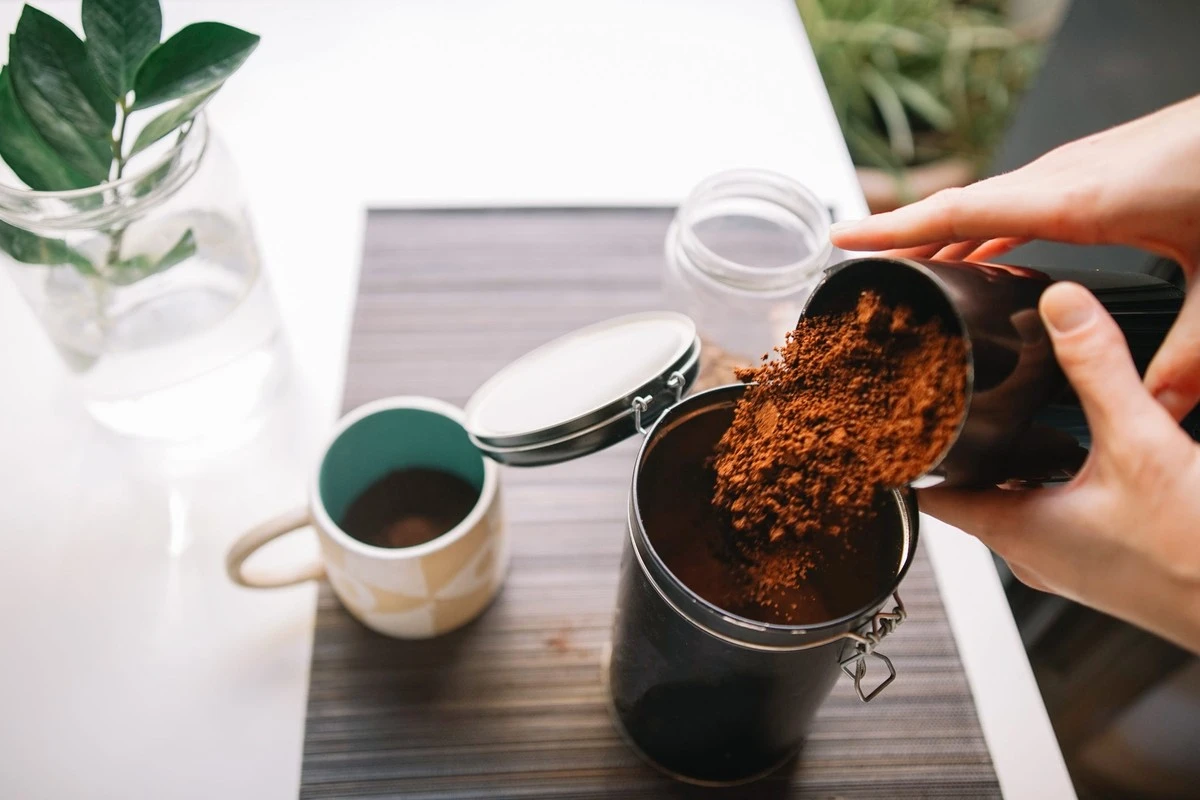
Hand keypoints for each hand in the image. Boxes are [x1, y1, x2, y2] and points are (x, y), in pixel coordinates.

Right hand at [830, 94, 1199, 420]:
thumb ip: (1187, 350)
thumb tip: (1160, 408)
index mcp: (1075, 201)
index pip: (960, 212)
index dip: (896, 229)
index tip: (843, 240)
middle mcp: (1063, 178)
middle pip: (957, 209)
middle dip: (900, 238)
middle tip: (854, 270)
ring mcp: (1074, 170)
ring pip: (984, 204)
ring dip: (939, 236)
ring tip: (906, 275)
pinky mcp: (1091, 172)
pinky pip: (1015, 202)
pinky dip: (982, 229)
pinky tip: (981, 259)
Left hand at [920, 283, 1199, 653]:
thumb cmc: (1197, 558)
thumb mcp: (1141, 444)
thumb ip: (1098, 370)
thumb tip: (1063, 307)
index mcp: (1016, 532)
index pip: (929, 494)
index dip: (908, 454)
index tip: (893, 418)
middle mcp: (1032, 554)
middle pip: (969, 490)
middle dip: (962, 443)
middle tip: (952, 394)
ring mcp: (1067, 560)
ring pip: (1015, 499)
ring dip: (1010, 458)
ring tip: (1006, 409)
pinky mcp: (1102, 560)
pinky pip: (1056, 510)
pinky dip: (1051, 476)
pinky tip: (1076, 448)